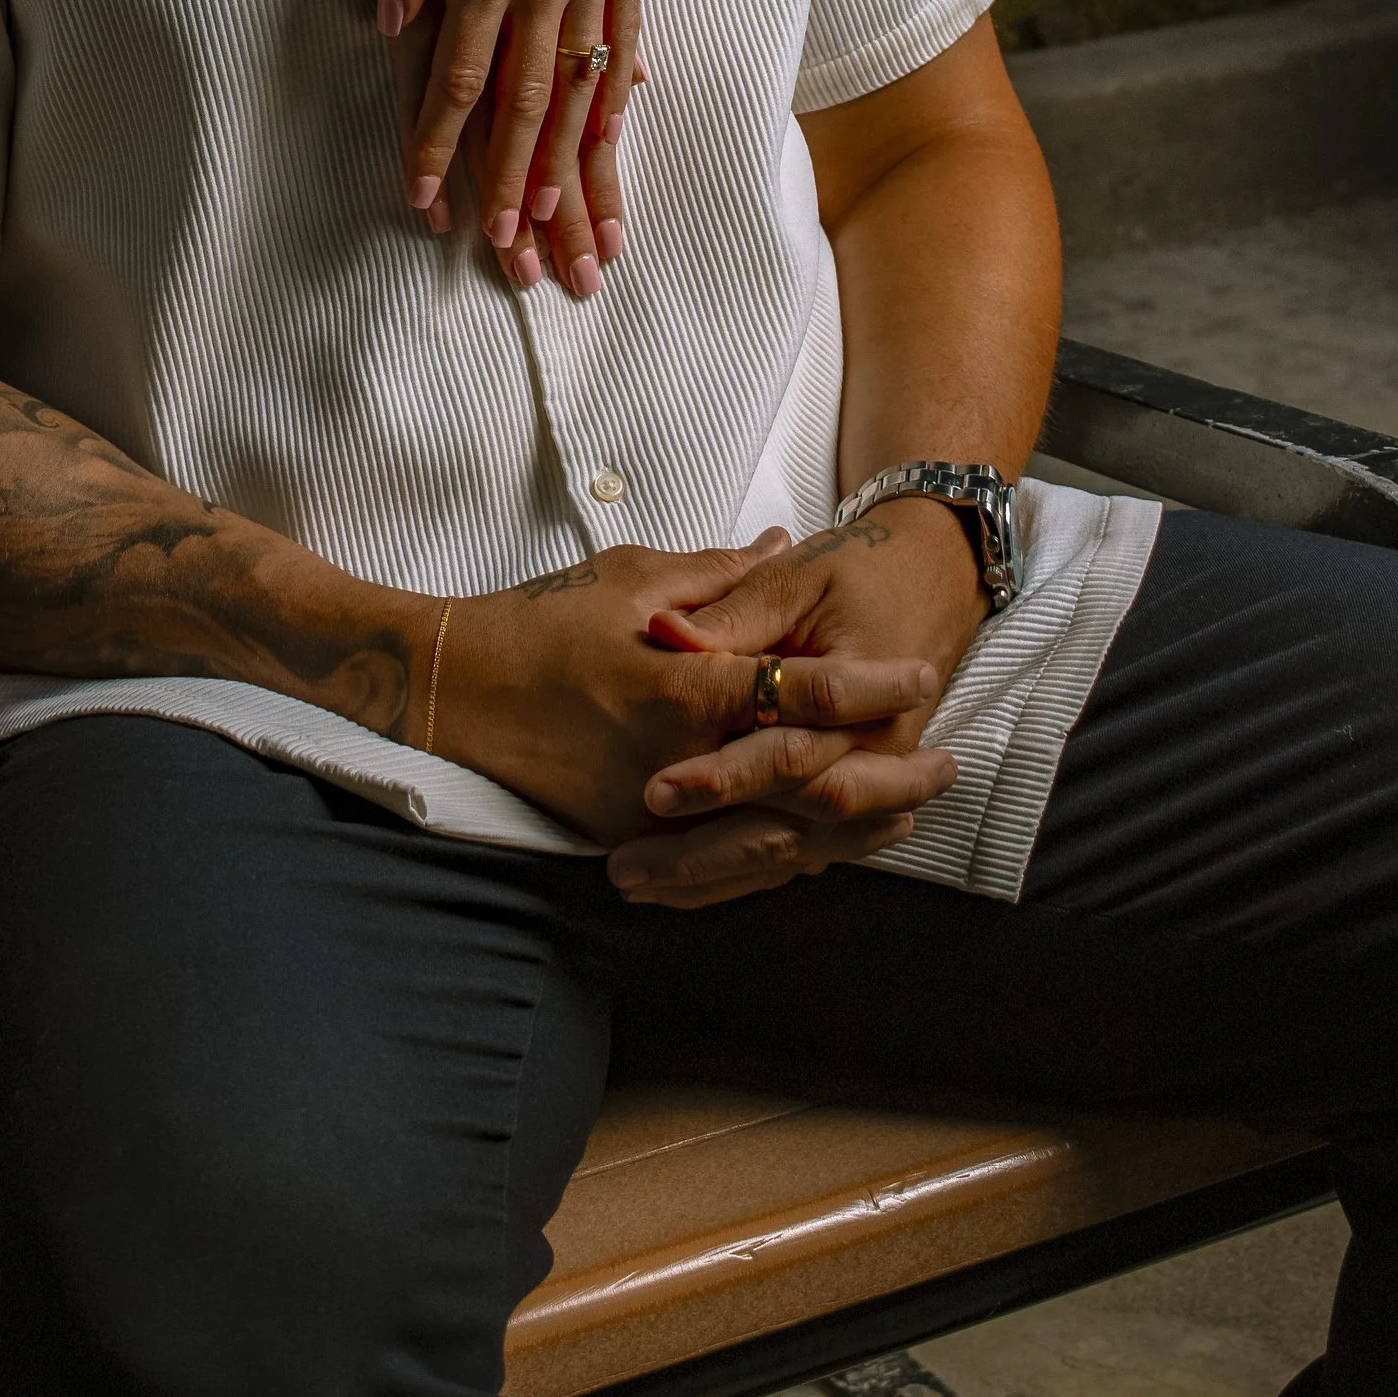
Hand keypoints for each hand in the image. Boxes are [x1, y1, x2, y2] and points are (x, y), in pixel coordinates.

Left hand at [374, 0, 646, 288]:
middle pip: (529, 104)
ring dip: (574, 162)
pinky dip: (617, 95)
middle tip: (510, 251)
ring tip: (573, 225)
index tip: (426, 202)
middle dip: (516, 186)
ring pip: (583, 85)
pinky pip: (624, 37)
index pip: (460, 78)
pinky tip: (612, 138)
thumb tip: (393, 27)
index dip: (440, 145)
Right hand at [435, 538, 944, 852]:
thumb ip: (718, 574)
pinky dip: (784, 849)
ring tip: (909, 813)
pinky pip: (724, 854)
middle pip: (806, 778)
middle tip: (946, 765)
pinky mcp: (631, 836)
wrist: (451, 693)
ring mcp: (653, 810)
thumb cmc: (538, 623)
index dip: (866, 684)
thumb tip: (782, 541)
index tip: (919, 675)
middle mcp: (676, 760)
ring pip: (775, 832)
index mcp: (680, 685)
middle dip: (884, 776)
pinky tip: (826, 843)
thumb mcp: (629, 576)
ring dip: (849, 826)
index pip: (797, 690)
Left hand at [608, 503, 986, 906]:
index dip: (723, 777)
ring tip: (631, 883)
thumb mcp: (799, 577)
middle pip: (792, 826)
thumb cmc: (860, 572)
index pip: (789, 754)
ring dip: (714, 876)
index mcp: (870, 703)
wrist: (933, 579)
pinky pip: (798, 851)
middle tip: (626, 868)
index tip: (654, 791)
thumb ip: (735, 610)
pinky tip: (677, 889)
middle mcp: (878, 756)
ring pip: (792, 852)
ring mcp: (868, 783)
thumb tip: (664, 632)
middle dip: (708, 852)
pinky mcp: (851, 798)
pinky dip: (739, 874)